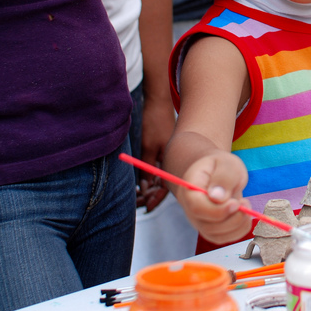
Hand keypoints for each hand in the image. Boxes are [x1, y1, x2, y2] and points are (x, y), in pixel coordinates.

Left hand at [135, 96, 175, 212]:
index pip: (166, 186)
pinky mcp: (163, 151)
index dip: (156, 198)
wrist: (158, 103)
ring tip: (138, 197)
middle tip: (139, 204)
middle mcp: (172, 160)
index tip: (147, 207)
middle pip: (163, 185)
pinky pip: (158, 170)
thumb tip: (144, 186)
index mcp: (172, 160)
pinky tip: (143, 184)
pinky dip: (150, 178)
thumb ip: (147, 166)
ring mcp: (168, 156)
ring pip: (160, 179)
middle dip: (151, 196)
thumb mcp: (148, 146)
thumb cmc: (155, 122)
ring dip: (150, 188)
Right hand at [171, 151, 250, 244]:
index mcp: (190, 189)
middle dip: (231, 219)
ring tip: (245, 205)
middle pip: (207, 225)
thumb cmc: (221, 166)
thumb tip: (217, 198)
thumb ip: (223, 178)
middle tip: (245, 203)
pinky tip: (244, 215)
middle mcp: (190, 208)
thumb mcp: (227, 164)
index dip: (217, 210)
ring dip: (237, 224)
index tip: (235, 204)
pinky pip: (224, 238)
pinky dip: (239, 231)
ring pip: (216, 235)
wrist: (217, 173)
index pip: (197, 207)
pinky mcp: (210, 229)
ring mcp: (199, 221)